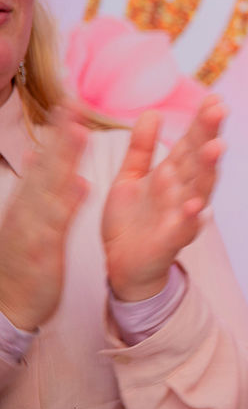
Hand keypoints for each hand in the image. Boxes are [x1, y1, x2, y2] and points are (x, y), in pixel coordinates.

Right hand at [0, 108, 89, 330]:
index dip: (58, 133)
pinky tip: (80, 185)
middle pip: (46, 166)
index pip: (45, 161)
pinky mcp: (40, 250)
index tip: (70, 103)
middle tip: (72, 103)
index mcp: (29, 202)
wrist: (5, 305)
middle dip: (61, 135)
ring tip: (79, 132)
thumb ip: (38, 187)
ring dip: (64, 159)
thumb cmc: (22, 260)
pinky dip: (66, 204)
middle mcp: (27, 209)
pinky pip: (55, 223)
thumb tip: (40, 154)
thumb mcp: (30, 219)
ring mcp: (31, 227)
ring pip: (49, 188)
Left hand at [102, 95, 226, 301]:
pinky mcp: (170, 240)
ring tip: (215, 147)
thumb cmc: (133, 221)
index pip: (191, 143)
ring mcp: (180, 215)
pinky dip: (191, 218)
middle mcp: (182, 191)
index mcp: (173, 175)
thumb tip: (152, 112)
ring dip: (207, 169)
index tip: (214, 98)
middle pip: (199, 159)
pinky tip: (196, 205)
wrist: (123, 265)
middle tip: (219, 110)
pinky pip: (183, 228)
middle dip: (209, 135)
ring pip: (199, 188)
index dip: (201, 122)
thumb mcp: (131, 177)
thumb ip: (142, 148)